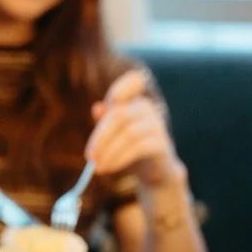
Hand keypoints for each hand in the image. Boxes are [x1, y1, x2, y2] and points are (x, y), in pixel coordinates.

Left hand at [85, 70, 182, 185]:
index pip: (135, 80)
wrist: (155, 170)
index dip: (122, 86)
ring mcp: (158, 125)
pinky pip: (139, 148)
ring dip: (110, 152)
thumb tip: (97, 108)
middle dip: (101, 137)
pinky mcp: (162, 143)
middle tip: (89, 157)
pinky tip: (111, 168)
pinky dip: (121, 158)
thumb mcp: (115, 134)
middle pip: (120, 115)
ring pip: (129, 133)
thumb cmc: (131, 149)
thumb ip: (107, 121)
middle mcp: (149, 109)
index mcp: (136, 101)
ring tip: (98, 167)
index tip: (103, 104)